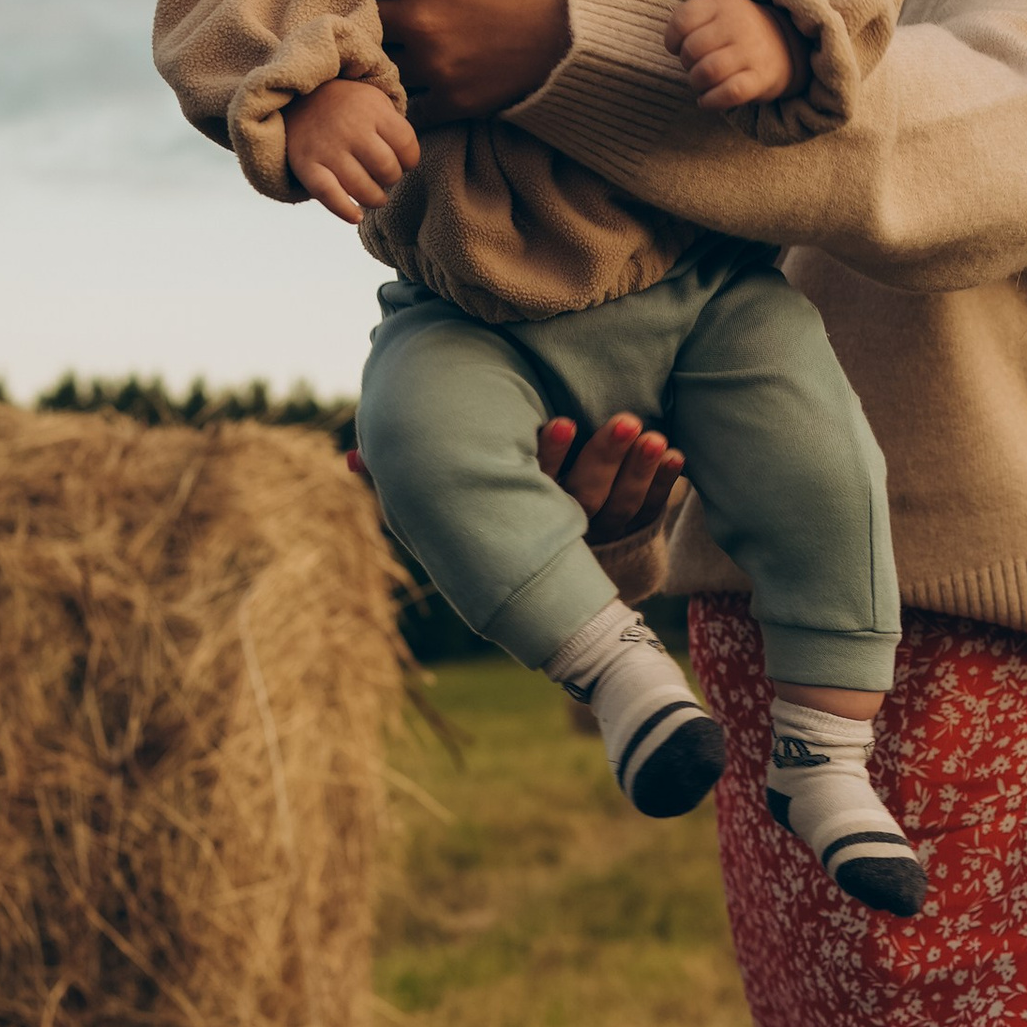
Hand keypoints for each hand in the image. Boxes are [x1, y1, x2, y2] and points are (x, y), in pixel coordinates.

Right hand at [284, 78, 419, 224]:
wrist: (299, 100)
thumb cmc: (347, 108)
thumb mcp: (375, 101)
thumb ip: (395, 127)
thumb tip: (410, 164)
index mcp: (372, 110)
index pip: (406, 145)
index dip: (410, 160)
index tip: (403, 161)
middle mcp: (350, 129)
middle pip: (387, 169)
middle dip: (391, 179)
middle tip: (385, 176)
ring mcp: (327, 148)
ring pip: (363, 189)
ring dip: (374, 198)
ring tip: (374, 195)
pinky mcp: (307, 165)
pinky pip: (329, 195)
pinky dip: (345, 211)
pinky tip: (356, 216)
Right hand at [345, 409, 685, 546]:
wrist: (547, 606)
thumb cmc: (481, 532)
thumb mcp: (440, 517)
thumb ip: (398, 485)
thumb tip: (347, 458)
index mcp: (522, 522)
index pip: (540, 490)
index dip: (553, 457)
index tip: (560, 421)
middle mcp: (561, 532)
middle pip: (589, 496)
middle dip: (607, 458)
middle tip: (627, 421)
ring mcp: (597, 536)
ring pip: (625, 505)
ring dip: (640, 470)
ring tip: (654, 435)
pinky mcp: (626, 536)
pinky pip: (652, 512)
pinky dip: (665, 485)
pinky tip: (679, 456)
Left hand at [361, 0, 568, 126]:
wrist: (596, 20)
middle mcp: (422, 22)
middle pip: (366, 17)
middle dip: (375, 9)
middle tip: (397, 5)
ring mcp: (437, 67)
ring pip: (381, 60)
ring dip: (388, 51)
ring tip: (410, 40)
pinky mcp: (456, 101)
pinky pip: (408, 103)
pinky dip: (406, 93)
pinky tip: (420, 77)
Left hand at [666, 0, 804, 113]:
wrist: (785, 44)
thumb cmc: (735, 31)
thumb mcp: (716, 11)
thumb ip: (689, 20)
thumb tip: (673, 46)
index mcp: (722, 2)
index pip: (683, 20)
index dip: (672, 39)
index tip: (678, 47)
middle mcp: (738, 22)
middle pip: (692, 49)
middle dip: (687, 64)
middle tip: (696, 66)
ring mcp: (752, 50)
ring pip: (707, 72)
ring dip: (696, 84)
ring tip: (702, 83)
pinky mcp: (761, 77)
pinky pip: (729, 93)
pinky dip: (711, 101)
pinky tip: (706, 101)